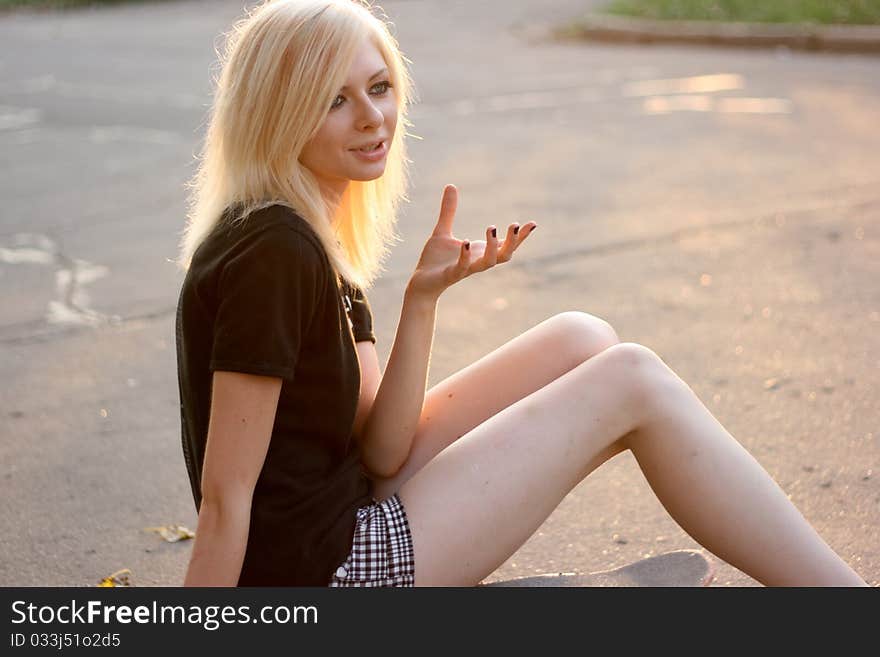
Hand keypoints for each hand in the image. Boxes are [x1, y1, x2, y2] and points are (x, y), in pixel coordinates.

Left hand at [406, 184, 537, 299]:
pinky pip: (462, 267)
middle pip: (504, 255)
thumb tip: (451, 185)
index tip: (532, 223)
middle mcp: (477, 261)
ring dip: (492, 247)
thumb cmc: (435, 260)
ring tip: (492, 227)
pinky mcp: (451, 275)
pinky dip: (466, 256)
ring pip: (488, 262)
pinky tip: (466, 241)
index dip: (520, 236)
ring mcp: (466, 269)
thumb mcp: (442, 231)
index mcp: (479, 251)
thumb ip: (449, 211)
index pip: (506, 245)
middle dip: (513, 242)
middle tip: (515, 225)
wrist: (420, 282)